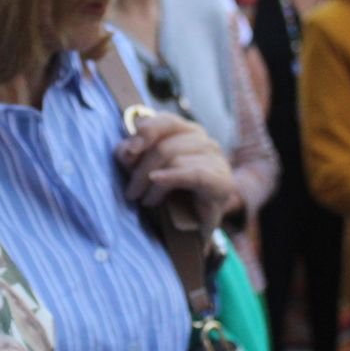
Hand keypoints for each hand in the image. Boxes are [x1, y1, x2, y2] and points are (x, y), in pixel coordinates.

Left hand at [115, 113, 237, 227]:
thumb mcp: (144, 171)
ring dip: (153, 182)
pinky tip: (157, 181)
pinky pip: (194, 174)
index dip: (146, 132)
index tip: (128, 152)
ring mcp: (216, 160)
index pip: (166, 121)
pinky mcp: (222, 182)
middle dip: (141, 169)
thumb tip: (127, 149)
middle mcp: (205, 141)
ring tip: (146, 200)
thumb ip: (133, 155)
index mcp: (187, 133)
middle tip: (131, 192)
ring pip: (175, 159)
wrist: (193, 229)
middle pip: (165, 145)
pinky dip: (172, 176)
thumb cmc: (169, 197)